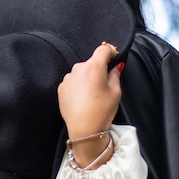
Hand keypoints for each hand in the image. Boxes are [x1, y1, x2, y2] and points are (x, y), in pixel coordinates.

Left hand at [57, 43, 122, 167]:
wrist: (84, 130)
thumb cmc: (102, 111)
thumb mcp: (116, 92)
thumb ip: (115, 74)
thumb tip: (115, 66)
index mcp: (93, 67)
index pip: (103, 48)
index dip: (110, 52)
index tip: (113, 59)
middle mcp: (78, 69)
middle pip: (92, 62)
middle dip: (99, 69)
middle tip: (105, 85)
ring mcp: (68, 78)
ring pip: (82, 72)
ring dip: (88, 78)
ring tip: (93, 96)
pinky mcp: (62, 88)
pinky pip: (73, 82)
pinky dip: (79, 87)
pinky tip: (84, 100)